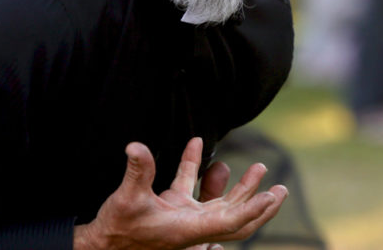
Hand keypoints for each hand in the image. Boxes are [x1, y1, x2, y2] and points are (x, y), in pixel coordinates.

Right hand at [74, 137, 286, 249]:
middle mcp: (192, 225)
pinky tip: (196, 143)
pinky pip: (192, 187)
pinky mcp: (173, 207)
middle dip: (261, 206)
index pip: (230, 221)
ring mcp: (185, 217)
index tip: (271, 195)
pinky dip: (197, 167)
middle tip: (281, 189)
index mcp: (188, 228)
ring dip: (241, 188)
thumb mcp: (127, 198)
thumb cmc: (117, 227)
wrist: (102, 242)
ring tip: (259, 168)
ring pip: (222, 204)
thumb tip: (136, 147)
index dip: (252, 209)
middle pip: (237, 219)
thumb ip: (137, 171)